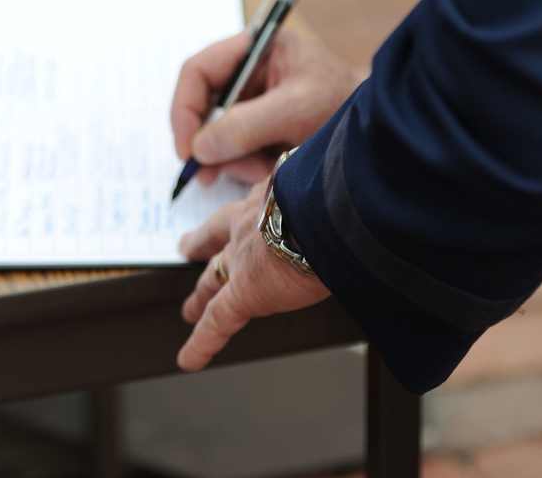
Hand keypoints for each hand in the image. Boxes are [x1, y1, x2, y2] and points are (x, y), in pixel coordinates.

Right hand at [171, 27, 364, 185]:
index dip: (184, 109)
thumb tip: (200, 147)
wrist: (378, 129)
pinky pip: (235, 150)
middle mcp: (248, 71)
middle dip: (211, 144)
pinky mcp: (260, 127)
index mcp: (255, 48)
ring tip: (264, 171)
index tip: (187, 150)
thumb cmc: (344, 103)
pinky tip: (268, 171)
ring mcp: (253, 100)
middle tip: (211, 176)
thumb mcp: (296, 110)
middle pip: (202, 107)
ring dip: (233, 160)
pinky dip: (245, 166)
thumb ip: (246, 125)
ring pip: (217, 135)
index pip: (198, 71)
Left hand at [177, 179, 330, 370]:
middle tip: (189, 246)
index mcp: (273, 196)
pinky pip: (217, 321)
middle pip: (219, 236)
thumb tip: (353, 198)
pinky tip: (188, 359)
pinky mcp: (244, 292)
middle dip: (204, 243)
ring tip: (190, 308)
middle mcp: (251, 224)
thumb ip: (328, 191)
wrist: (323, 210)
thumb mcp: (324, 182)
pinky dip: (202, 342)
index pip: (256, 203)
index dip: (248, 209)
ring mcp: (243, 259)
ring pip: (212, 279)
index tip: (240, 209)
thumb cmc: (334, 196)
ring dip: (200, 294)